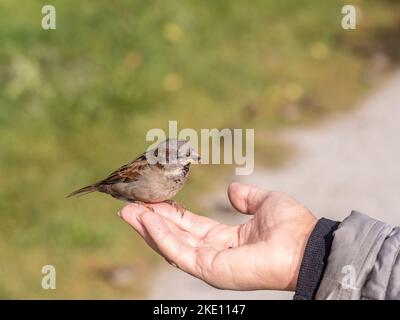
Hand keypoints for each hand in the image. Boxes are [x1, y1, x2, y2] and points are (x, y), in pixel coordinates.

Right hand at [119, 182, 315, 290]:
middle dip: (150, 221)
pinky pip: (179, 252)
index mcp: (225, 239)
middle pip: (175, 236)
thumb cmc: (291, 225)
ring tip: (129, 211)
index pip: (189, 226)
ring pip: (171, 245)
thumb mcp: (265, 202)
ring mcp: (210, 264)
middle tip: (127, 206)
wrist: (305, 243)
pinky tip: (147, 220)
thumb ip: (246, 197)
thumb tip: (231, 190)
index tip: (150, 200)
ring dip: (149, 227)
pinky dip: (161, 236)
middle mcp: (214, 253)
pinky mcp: (210, 270)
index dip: (169, 213)